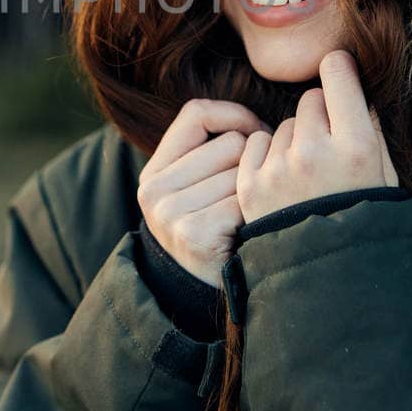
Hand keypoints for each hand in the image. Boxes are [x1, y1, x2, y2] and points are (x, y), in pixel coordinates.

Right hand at [137, 99, 271, 285]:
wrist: (208, 297)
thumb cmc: (216, 231)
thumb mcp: (197, 190)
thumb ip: (211, 151)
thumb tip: (257, 119)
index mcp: (153, 172)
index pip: (196, 113)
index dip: (234, 115)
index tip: (256, 132)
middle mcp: (154, 190)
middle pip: (229, 142)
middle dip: (254, 161)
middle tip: (258, 188)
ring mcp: (171, 213)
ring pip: (242, 170)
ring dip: (257, 190)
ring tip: (251, 214)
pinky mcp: (195, 234)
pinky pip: (245, 200)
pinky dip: (257, 213)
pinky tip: (251, 231)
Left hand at [236, 50, 398, 222]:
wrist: (329, 277)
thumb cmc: (366, 222)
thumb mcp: (384, 177)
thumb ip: (371, 130)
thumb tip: (355, 89)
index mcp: (357, 147)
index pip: (337, 74)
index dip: (339, 71)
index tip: (339, 72)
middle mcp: (315, 153)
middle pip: (310, 100)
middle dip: (321, 116)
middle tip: (330, 146)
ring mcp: (279, 169)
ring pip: (284, 124)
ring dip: (295, 140)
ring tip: (309, 176)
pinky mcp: (251, 183)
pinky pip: (257, 142)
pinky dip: (269, 155)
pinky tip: (284, 181)